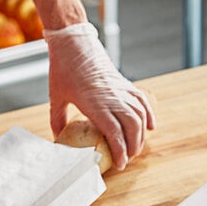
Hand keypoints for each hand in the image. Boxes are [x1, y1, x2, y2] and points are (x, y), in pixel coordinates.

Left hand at [44, 22, 154, 169]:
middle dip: (133, 147)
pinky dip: (148, 114)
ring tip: (136, 149)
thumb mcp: (56, 98)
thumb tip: (57, 138)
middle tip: (127, 161)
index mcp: (94, 103)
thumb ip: (57, 120)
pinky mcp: (124, 82)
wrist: (73, 41)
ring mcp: (120, 89)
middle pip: (132, 127)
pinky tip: (150, 126)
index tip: (119, 164)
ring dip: (141, 134)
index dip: (120, 151)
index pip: (114, 133)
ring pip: (139, 116)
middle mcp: (112, 97)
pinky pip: (142, 101)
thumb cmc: (62, 69)